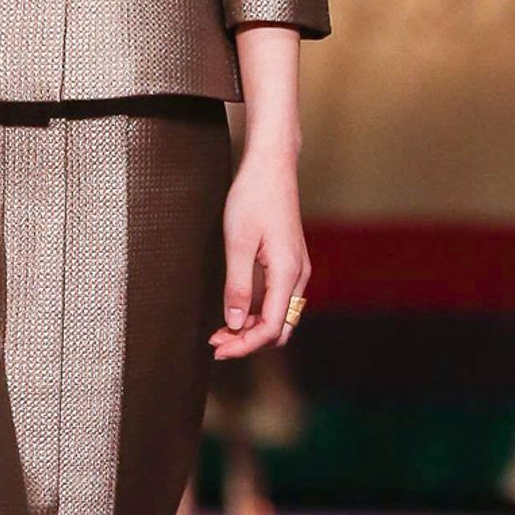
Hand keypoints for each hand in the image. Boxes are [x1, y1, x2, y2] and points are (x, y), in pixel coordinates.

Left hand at [210, 145, 309, 361]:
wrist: (271, 166)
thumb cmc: (253, 197)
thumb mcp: (238, 243)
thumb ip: (237, 286)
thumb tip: (233, 322)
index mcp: (287, 273)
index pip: (270, 327)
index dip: (244, 344)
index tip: (217, 348)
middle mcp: (298, 276)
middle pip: (279, 328)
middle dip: (249, 341)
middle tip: (216, 342)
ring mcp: (297, 269)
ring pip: (280, 316)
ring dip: (253, 328)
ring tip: (220, 329)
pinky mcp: (290, 262)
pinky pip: (278, 300)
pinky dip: (258, 312)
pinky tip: (235, 311)